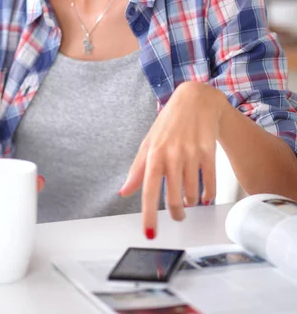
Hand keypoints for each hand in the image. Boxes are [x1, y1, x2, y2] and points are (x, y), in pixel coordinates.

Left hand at [119, 81, 226, 236]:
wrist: (196, 100)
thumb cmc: (170, 122)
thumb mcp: (149, 142)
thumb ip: (137, 170)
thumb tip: (124, 192)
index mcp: (154, 154)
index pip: (149, 191)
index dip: (149, 215)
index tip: (150, 233)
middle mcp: (172, 155)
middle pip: (174, 199)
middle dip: (176, 213)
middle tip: (177, 214)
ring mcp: (191, 154)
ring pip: (193, 195)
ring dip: (191, 202)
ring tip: (189, 198)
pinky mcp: (209, 152)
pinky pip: (210, 184)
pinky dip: (208, 194)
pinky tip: (204, 194)